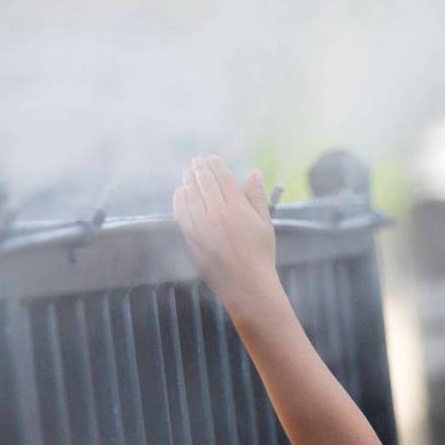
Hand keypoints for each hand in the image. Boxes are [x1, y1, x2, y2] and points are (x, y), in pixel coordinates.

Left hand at [172, 155, 277, 306]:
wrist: (247, 285)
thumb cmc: (260, 255)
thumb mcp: (265, 223)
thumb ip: (257, 196)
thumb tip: (254, 172)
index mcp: (238, 208)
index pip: (222, 177)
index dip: (215, 164)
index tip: (211, 159)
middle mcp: (218, 214)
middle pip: (204, 182)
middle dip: (199, 168)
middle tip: (196, 162)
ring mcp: (202, 227)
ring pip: (190, 195)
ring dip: (188, 181)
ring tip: (188, 175)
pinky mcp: (191, 239)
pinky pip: (180, 213)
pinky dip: (179, 200)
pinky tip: (181, 194)